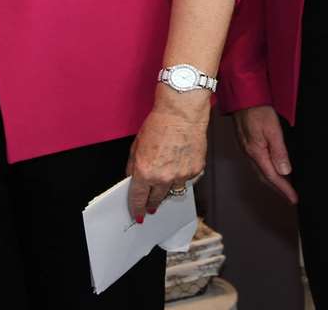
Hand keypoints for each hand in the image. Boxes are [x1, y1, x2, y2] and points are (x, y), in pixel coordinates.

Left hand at [126, 89, 209, 221]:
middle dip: (152, 203)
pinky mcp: (195, 170)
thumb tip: (132, 179)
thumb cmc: (159, 124)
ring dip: (168, 188)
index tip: (138, 214)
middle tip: (151, 205)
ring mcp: (181, 175)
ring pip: (173, 191)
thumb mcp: (136, 145)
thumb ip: (133, 166)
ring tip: (167, 176)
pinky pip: (187, 180)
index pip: (138, 198)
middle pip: (156, 199)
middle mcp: (163, 177)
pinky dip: (182, 176)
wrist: (182, 113)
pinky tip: (180, 163)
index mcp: (144, 171)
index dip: (137, 208)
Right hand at [232, 105, 296, 203]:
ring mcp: (246, 150)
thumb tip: (285, 171)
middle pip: (265, 178)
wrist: (243, 98)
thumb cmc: (257, 110)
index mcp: (256, 153)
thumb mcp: (273, 129)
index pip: (272, 177)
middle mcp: (249, 154)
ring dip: (273, 182)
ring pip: (260, 172)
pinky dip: (267, 172)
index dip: (284, 189)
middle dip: (278, 189)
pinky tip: (272, 170)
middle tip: (290, 197)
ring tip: (284, 188)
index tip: (293, 199)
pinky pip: (257, 164)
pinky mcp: (247, 145)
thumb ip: (279, 151)